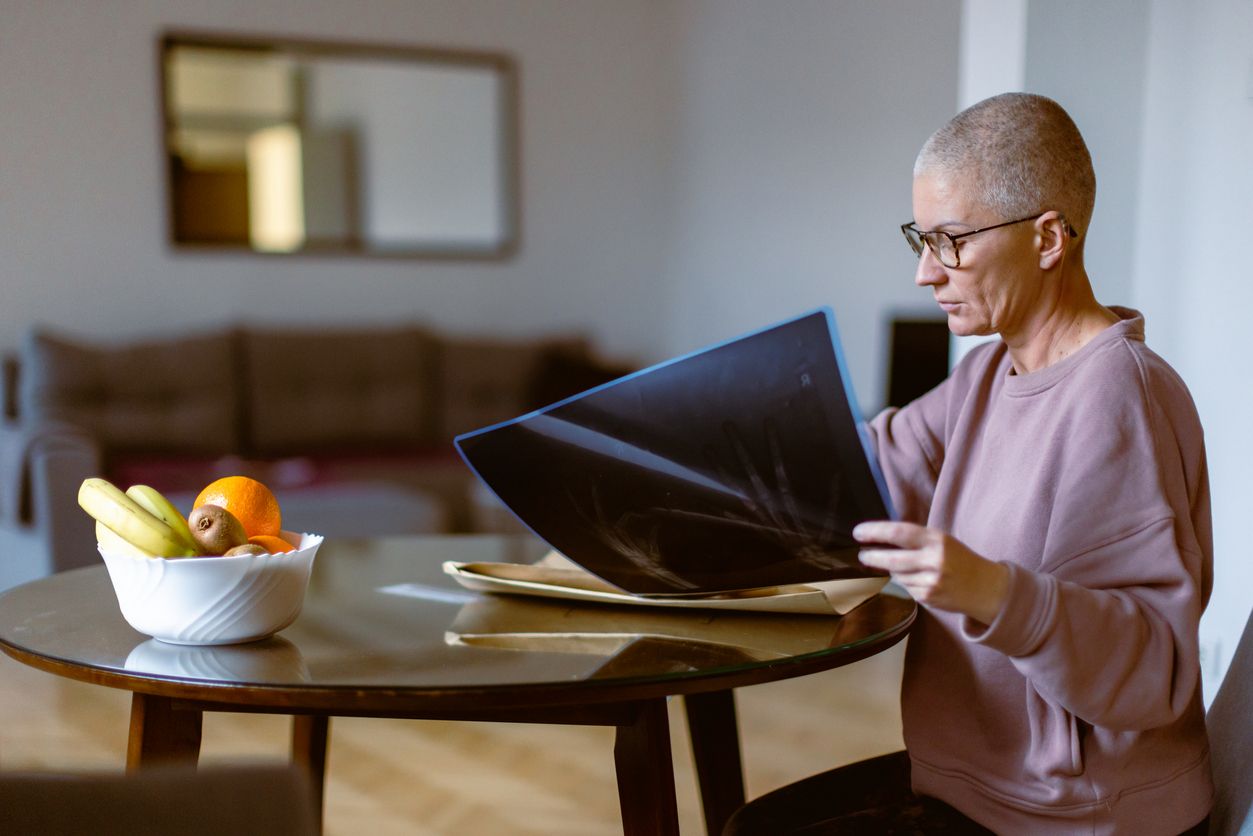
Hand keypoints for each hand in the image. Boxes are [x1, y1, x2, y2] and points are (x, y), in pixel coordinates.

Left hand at [853, 521, 1008, 625]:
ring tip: (908, 567)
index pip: (899, 533)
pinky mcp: (928, 597)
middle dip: (872, 556)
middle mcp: (934, 560)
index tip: (859, 532)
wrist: (985, 588)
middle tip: (863, 554)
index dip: (875, 532)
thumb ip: (915, 539)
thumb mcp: (942, 541)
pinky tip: (920, 580)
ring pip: (896, 575)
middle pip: (891, 559)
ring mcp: (931, 581)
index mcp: (937, 540)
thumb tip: (879, 538)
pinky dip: (905, 583)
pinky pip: (905, 588)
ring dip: (893, 570)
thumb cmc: (959, 559)